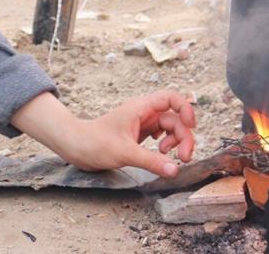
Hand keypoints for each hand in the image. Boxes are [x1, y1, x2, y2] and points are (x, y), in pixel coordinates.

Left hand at [65, 90, 196, 177]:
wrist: (76, 147)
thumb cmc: (95, 143)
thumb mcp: (125, 153)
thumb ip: (151, 162)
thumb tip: (175, 170)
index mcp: (141, 107)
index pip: (171, 97)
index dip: (186, 108)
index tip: (192, 126)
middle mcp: (144, 113)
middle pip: (175, 118)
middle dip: (183, 137)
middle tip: (183, 158)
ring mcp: (142, 123)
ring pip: (170, 129)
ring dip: (176, 142)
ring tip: (167, 157)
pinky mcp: (139, 135)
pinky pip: (161, 137)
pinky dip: (166, 146)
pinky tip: (160, 155)